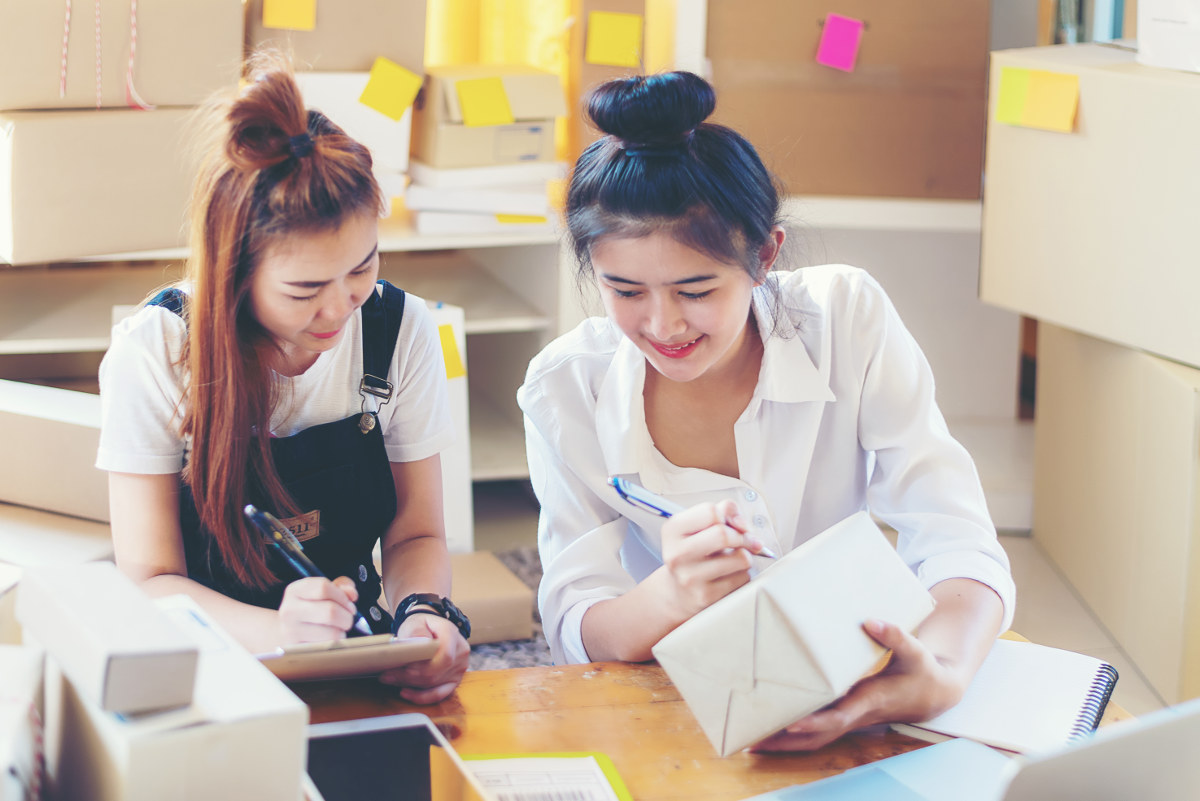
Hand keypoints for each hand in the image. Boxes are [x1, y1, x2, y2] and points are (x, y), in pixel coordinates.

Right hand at [277, 576, 360, 643]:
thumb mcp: (323, 592)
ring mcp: (291, 632)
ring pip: (332, 633)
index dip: (342, 596)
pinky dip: (334, 645)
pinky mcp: (297, 651)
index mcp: (294, 590)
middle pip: (331, 611)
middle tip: (347, 618)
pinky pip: (327, 648)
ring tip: (336, 630)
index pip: (323, 587)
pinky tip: (328, 640)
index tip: (348, 603)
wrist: (285, 634)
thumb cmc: (311, 610)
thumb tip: (351, 594)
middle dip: (347, 616)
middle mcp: (289, 610)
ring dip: (341, 632)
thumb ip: (341, 586)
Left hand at [378, 613, 469, 703]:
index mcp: (452, 635)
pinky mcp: (454, 680)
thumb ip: (417, 631)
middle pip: (435, 673)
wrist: (431, 629)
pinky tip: (407, 693)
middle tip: (386, 675)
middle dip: (408, 677)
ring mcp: (459, 668)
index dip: (422, 666)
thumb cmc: (422, 626)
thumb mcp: (416, 622)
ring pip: (433, 684)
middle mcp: (460, 652)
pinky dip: (422, 697)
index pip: (444, 656)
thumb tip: (417, 644)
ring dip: (410, 685)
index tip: (400, 666)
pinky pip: (440, 694)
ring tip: (390, 680)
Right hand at [659, 499, 768, 618]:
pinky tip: (729, 575)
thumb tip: (744, 526)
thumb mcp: (698, 527)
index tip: (730, 524)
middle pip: (724, 535)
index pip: (711, 512)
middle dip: (742, 536)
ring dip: (746, 556)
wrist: (678, 591)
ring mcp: (690, 578)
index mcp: (672, 530)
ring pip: (741, 558)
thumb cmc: (694, 553)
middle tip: (745, 541)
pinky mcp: (707, 596)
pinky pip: (743, 578)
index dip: (727, 516)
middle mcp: (677, 554)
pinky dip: (742, 574)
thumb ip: (723, 512)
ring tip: (734, 559)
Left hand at [751, 619, 966, 751]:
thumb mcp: (915, 651)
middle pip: (816, 735)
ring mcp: (849, 718)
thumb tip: (870, 621)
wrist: (932, 695)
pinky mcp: (845, 716)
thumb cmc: (921, 671)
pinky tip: (771, 733)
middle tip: (752, 740)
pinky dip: (793, 736)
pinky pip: (817, 732)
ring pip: (814, 738)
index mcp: (869, 699)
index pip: (839, 716)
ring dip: (784, 744)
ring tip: (750, 743)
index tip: (790, 723)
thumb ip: (895, 635)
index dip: (815, 721)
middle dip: (785, 740)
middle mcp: (855, 714)